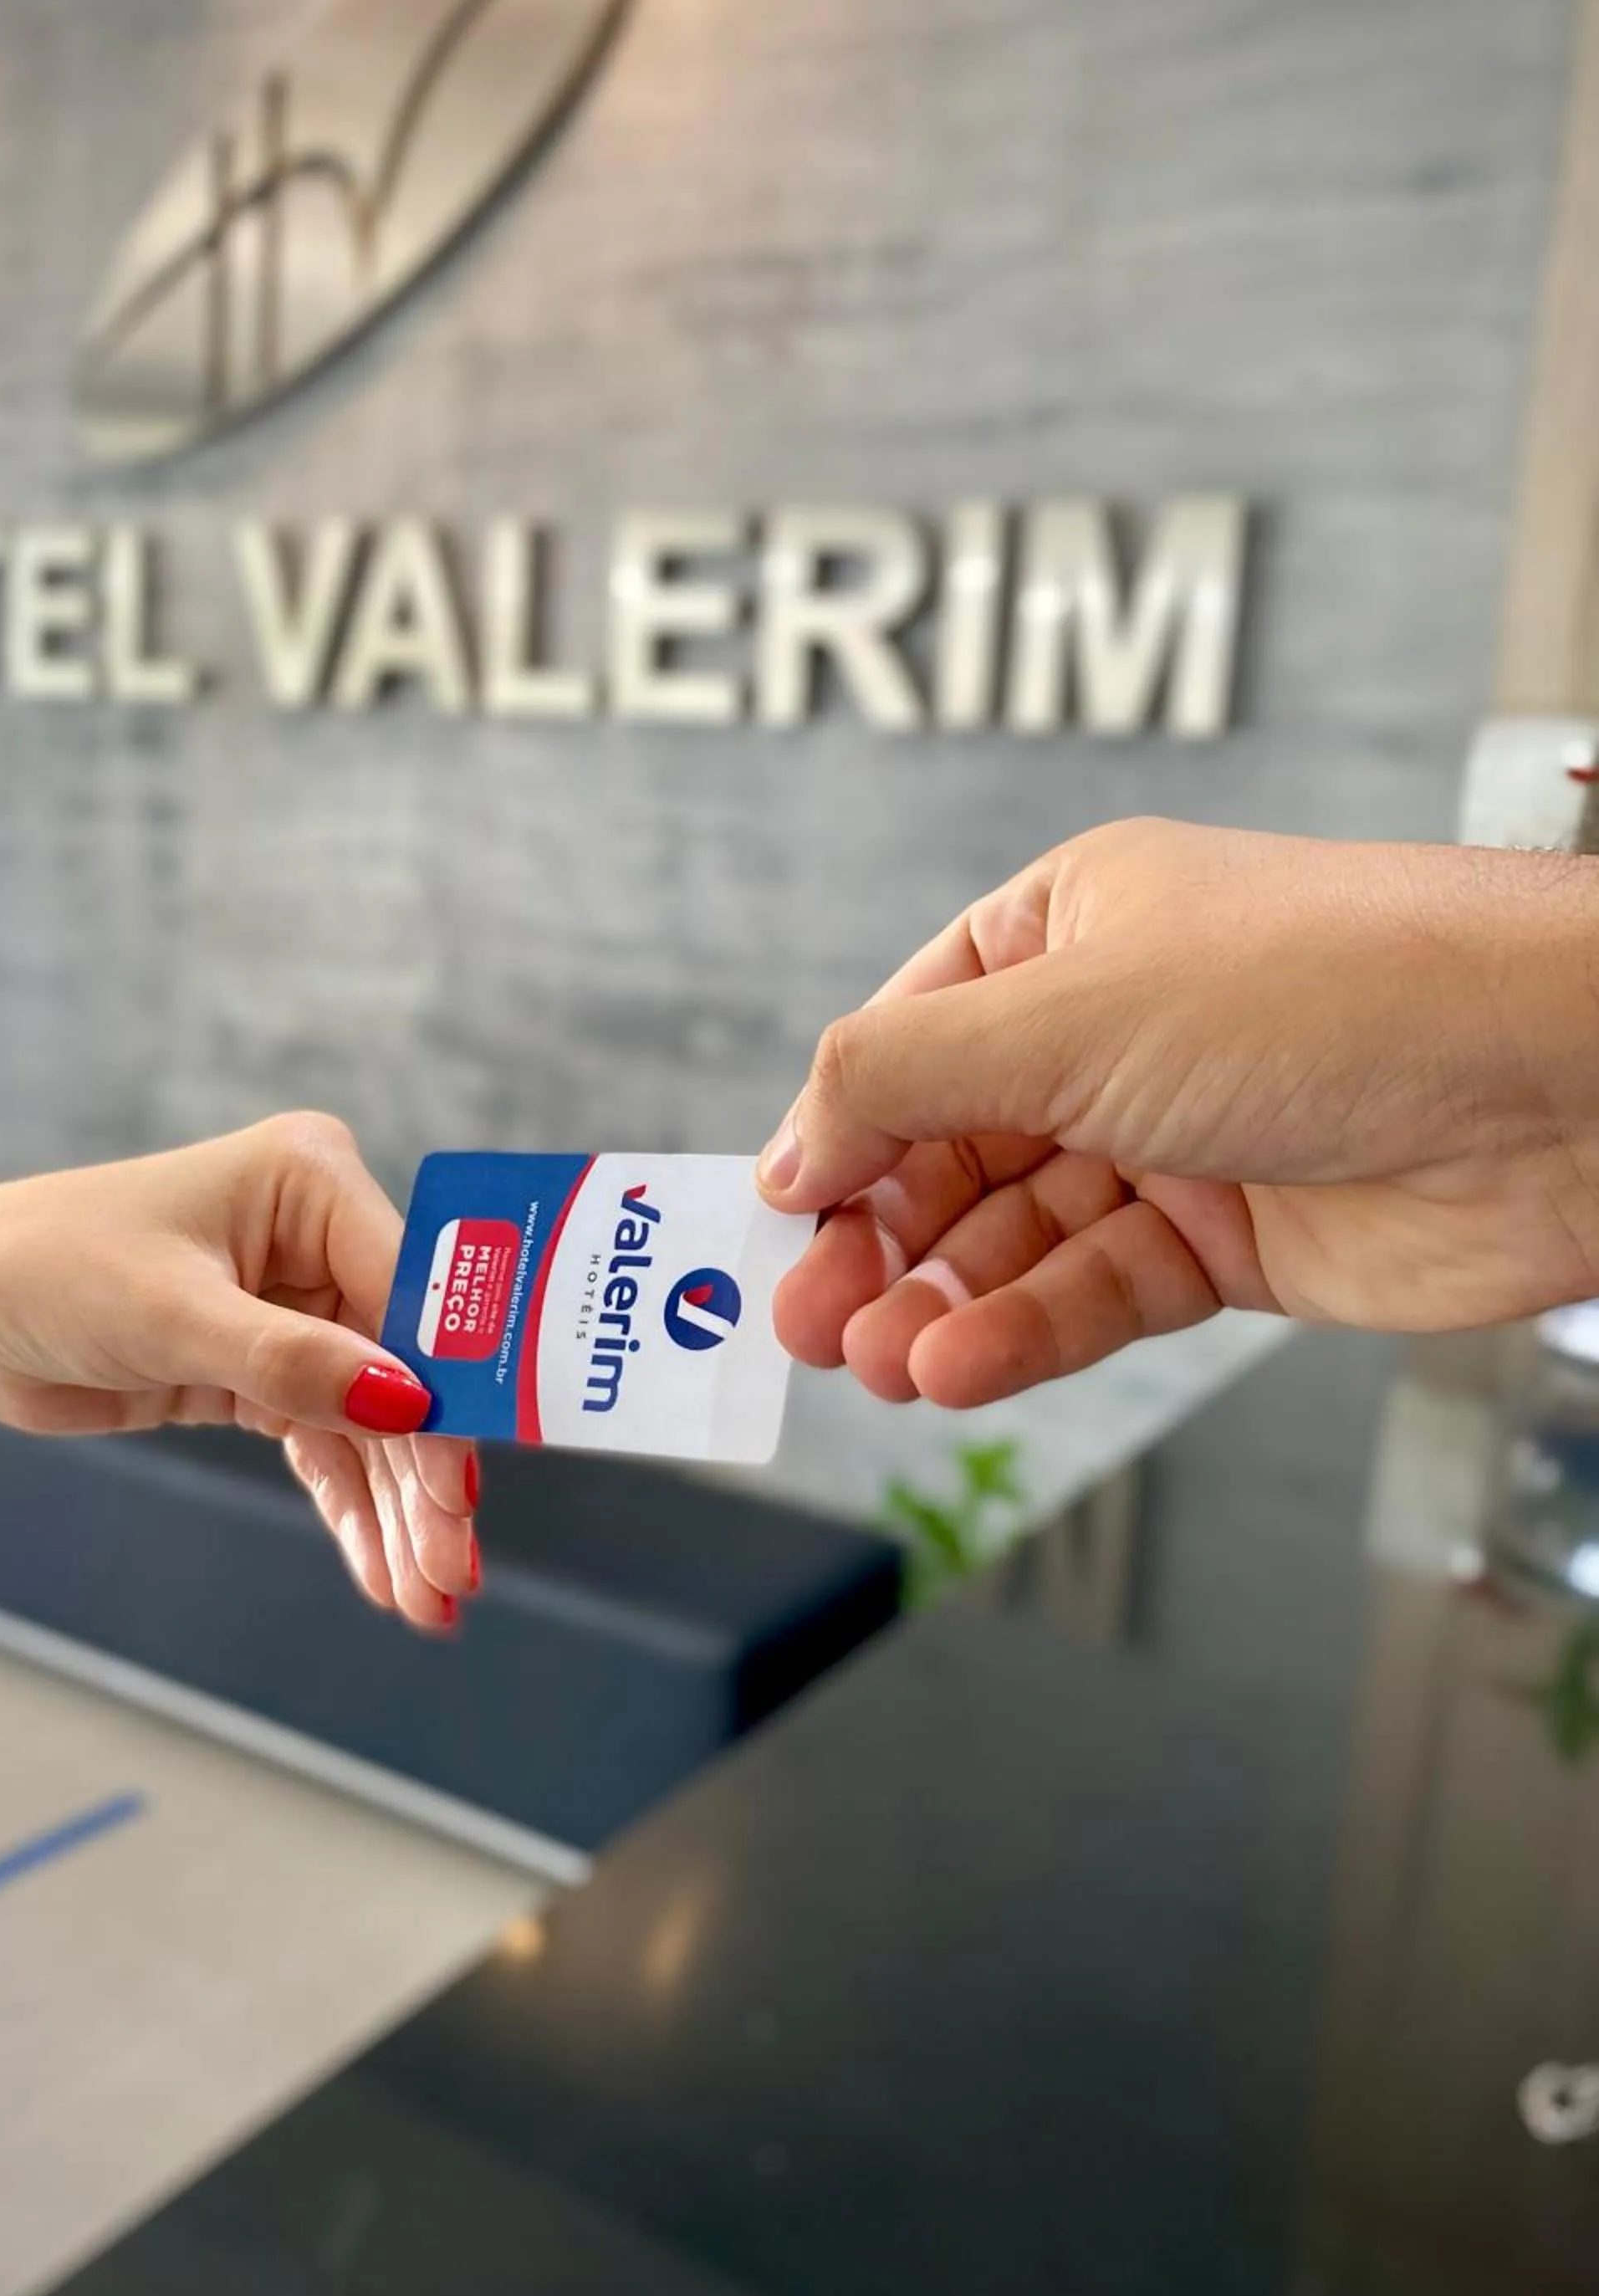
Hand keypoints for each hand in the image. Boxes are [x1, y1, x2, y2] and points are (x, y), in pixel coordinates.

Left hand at [0, 1114, 475, 1631]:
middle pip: (407, 1369)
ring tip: (431, 1598)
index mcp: (309, 1181)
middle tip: (452, 1569)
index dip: (447, 1392)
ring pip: (376, 1423)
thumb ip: (290, 1361)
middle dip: (428, 1474)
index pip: (411, 1293)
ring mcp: (298, 1308)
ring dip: (401, 1510)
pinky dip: (356, 1511)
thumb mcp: (168, 1314)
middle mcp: (318, 1239)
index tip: (464, 1486)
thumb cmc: (45, 1269)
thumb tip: (407, 1405)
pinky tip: (385, 1575)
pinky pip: (329, 1447)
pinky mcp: (265, 1371)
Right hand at [759, 821, 1598, 1408]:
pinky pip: (1096, 1292)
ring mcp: (1175, 1140)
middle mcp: (1115, 1031)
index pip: (910, 1039)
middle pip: (951, 1150)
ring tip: (881, 1362)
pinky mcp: (1232, 1243)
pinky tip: (962, 1367)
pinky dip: (1024, 1333)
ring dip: (940, 1302)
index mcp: (1071, 928)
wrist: (1551, 1085)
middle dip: (877, 1238)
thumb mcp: (1064, 1013)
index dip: (837, 1132)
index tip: (774, 1217)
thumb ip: (899, 1079)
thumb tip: (785, 1147)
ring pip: (1018, 1237)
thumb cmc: (1325, 991)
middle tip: (807, 1321)